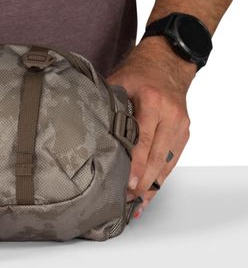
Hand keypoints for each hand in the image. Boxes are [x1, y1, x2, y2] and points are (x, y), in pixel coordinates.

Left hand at [106, 36, 195, 215]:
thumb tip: (82, 126)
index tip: (128, 184)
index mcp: (152, 101)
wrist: (167, 62)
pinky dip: (161, 177)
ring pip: (167, 163)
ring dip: (152, 185)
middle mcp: (171, 115)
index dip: (136, 165)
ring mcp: (181, 125)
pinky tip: (148, 192)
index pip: (144, 140)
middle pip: (158, 157)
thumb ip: (105, 104)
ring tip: (136, 204)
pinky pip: (173, 160)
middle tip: (126, 200)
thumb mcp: (118, 81)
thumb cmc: (138, 72)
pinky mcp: (184, 133)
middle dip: (143, 182)